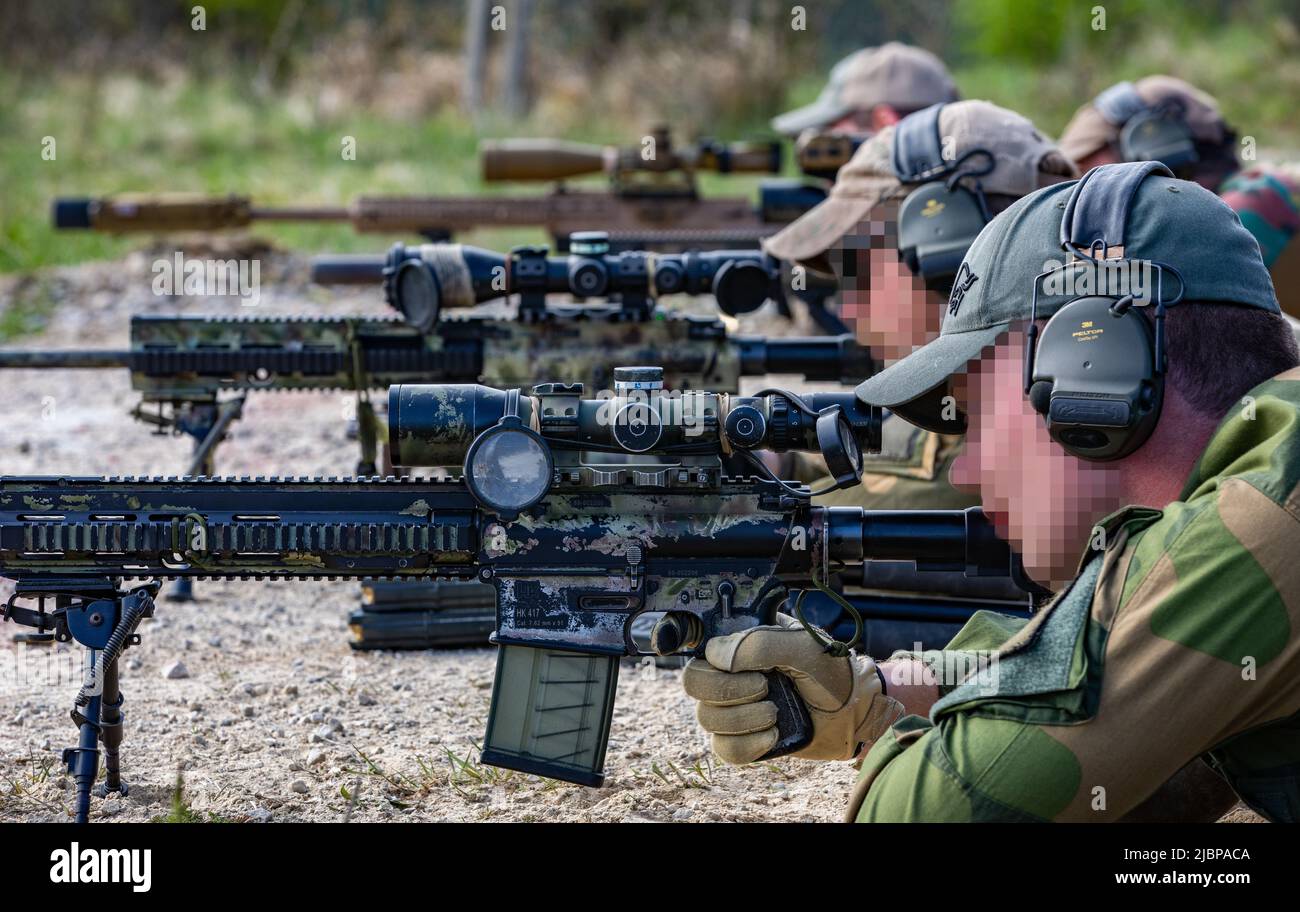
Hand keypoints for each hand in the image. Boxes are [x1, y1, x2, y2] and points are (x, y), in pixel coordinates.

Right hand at [682, 614, 903, 764]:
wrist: (857, 714)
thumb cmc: (834, 673)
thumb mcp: (804, 647)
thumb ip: (760, 644)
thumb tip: (715, 655)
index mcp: (742, 643)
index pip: (701, 649)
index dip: (713, 661)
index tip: (745, 667)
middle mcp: (733, 673)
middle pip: (694, 683)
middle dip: (727, 690)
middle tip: (765, 688)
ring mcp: (737, 706)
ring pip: (707, 718)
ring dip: (743, 718)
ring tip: (776, 713)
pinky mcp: (745, 738)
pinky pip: (723, 749)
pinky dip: (746, 745)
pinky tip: (772, 736)